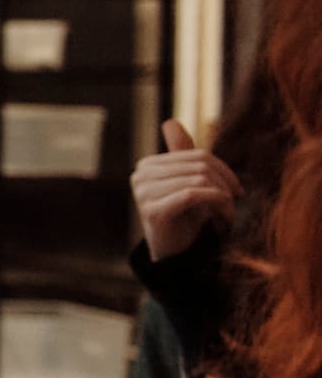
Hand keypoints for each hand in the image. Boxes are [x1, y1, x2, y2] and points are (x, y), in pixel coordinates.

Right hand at [132, 119, 242, 260]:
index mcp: (148, 165)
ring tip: (228, 214)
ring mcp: (143, 192)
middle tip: (234, 204)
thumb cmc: (184, 218)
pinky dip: (216, 203)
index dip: (223, 171)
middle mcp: (140, 175)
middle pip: (199, 165)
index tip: (236, 191)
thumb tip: (170, 122)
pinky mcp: (152, 209)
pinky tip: (223, 217)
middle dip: (224, 184)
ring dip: (223, 198)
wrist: (174, 255)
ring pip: (199, 179)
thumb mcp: (187, 183)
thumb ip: (181, 155)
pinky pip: (193, 194)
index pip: (196, 155)